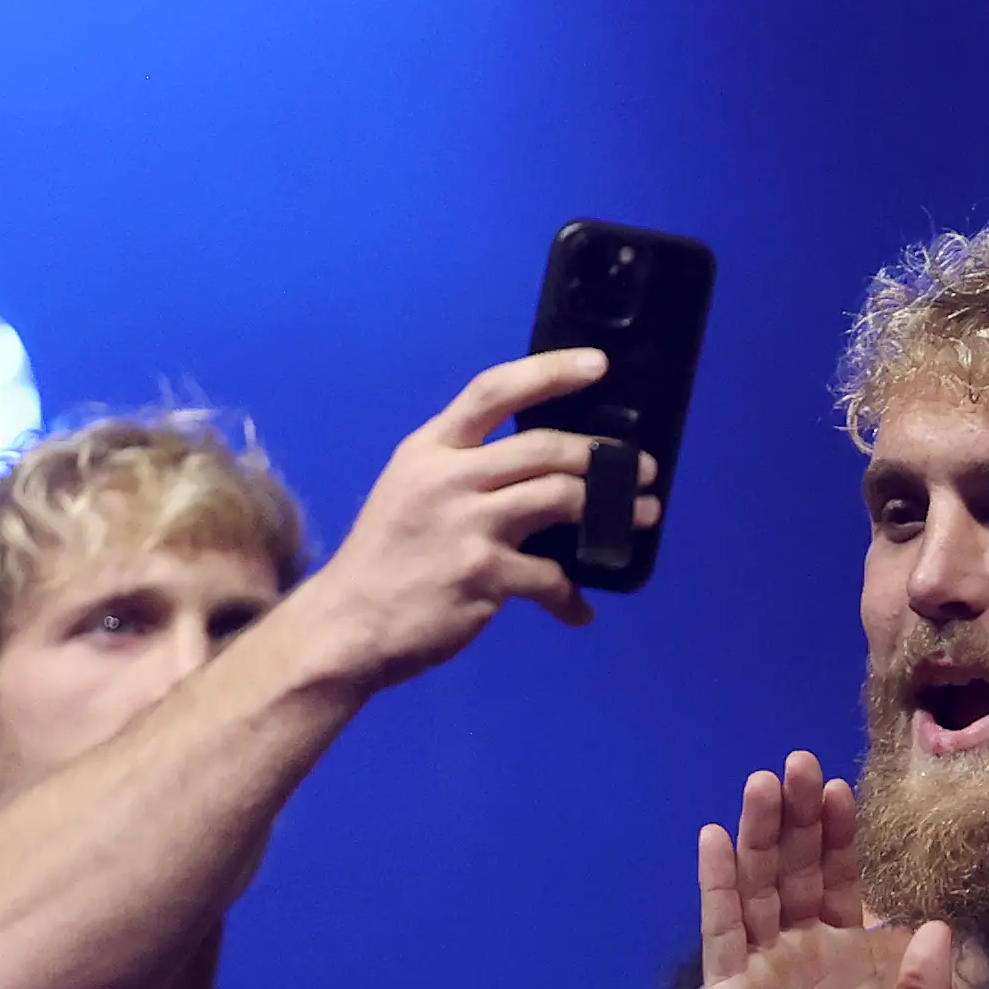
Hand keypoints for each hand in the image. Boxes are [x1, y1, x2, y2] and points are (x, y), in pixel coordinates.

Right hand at [288, 350, 659, 690]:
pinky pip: (551, 576)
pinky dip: (571, 597)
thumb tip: (540, 464)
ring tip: (641, 518)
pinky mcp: (483, 574)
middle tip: (639, 470)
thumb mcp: (410, 491)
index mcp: (429, 449)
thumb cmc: (387, 558)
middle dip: (602, 457)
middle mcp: (447, 477)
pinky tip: (580, 609)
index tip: (598, 364)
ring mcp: (466, 525)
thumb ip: (463, 469)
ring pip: (560, 497)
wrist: (347, 624)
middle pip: (543, 447)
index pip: (493, 391)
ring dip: (613, 511)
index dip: (550, 372)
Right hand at [697, 753, 955, 988]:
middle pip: (799, 869)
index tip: (843, 789)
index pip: (844, 882)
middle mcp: (803, 951)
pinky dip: (718, 885)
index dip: (843, 838)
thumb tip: (935, 921)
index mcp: (850, 958)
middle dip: (800, 817)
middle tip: (798, 762)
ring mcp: (763, 968)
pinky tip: (714, 841)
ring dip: (760, 835)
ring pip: (759, 887)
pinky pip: (722, 931)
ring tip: (763, 783)